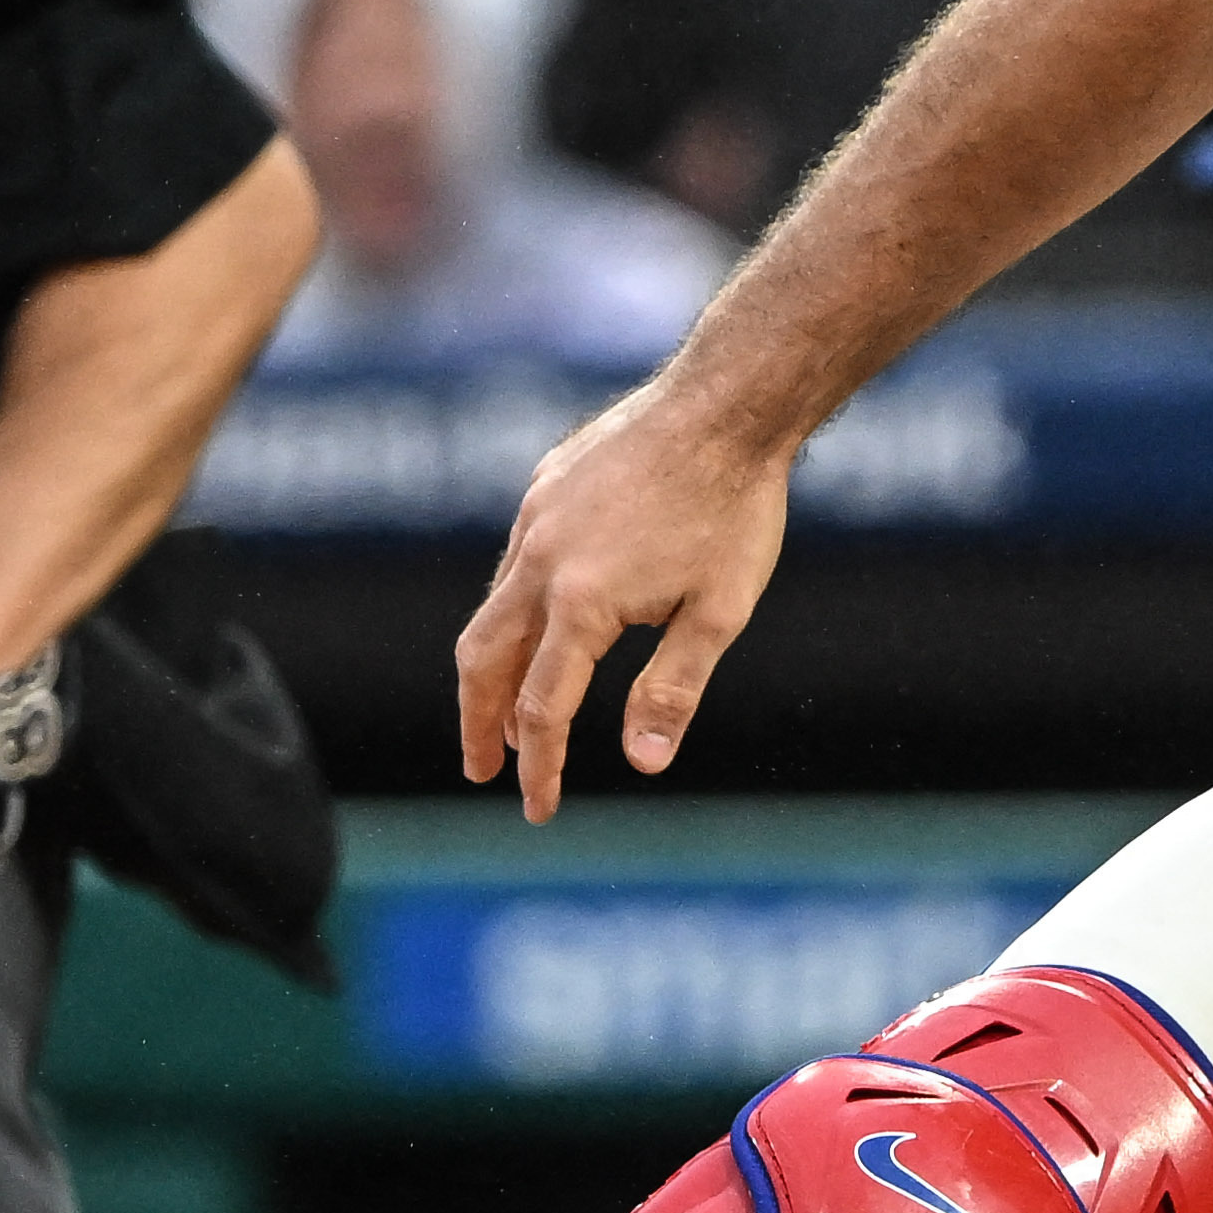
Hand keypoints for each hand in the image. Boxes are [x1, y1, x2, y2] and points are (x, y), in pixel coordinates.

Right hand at [453, 376, 796, 813]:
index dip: (538, 767)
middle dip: (478, 723)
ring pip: (493, 609)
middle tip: (482, 768)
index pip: (541, 709)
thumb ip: (672, 690)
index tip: (537, 809)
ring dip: (494, 667)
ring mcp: (536, 518)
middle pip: (484, 661)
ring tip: (508, 710)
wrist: (727, 402)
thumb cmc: (734, 509)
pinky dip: (516, 609)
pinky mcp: (545, 487)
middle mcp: (540, 560)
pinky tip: (546, 623)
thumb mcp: (718, 613)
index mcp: (580, 603)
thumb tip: (642, 763)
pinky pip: (514, 561)